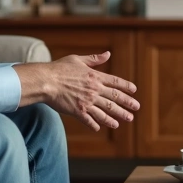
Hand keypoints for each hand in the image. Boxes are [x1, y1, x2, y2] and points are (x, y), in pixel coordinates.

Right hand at [19, 52, 139, 131]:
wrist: (46, 81)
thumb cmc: (59, 68)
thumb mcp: (78, 59)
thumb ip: (94, 59)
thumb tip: (108, 54)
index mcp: (95, 76)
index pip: (115, 82)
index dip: (126, 86)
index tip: (134, 91)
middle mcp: (94, 90)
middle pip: (115, 98)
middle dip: (127, 104)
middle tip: (136, 108)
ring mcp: (87, 102)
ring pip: (106, 111)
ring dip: (116, 116)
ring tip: (125, 120)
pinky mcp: (78, 111)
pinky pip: (90, 120)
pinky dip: (95, 124)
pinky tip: (99, 128)